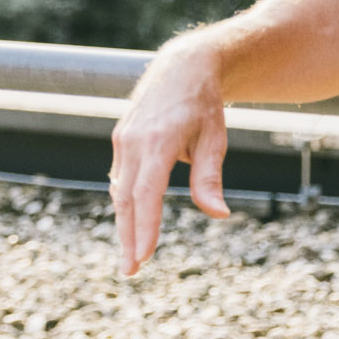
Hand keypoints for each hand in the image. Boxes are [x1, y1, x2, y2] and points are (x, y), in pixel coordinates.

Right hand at [109, 44, 230, 276]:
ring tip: (133, 255)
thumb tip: (219, 215)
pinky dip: (125, 203)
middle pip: (126, 199)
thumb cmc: (203, 105)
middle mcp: (133, 141)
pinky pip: (120, 178)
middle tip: (131, 271)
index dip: (143, 228)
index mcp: (157, 141)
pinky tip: (132, 222)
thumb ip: (209, 178)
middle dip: (127, 237)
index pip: (146, 194)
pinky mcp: (121, 139)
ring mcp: (123, 139)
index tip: (143, 257)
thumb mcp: (215, 140)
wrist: (182, 67)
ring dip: (124, 224)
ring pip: (119, 191)